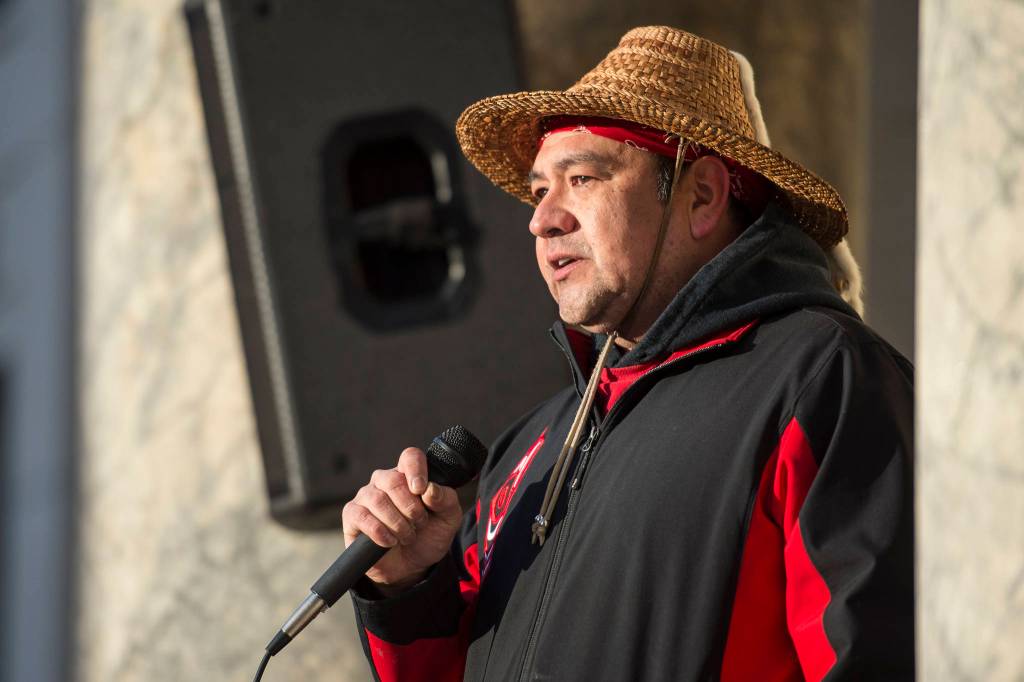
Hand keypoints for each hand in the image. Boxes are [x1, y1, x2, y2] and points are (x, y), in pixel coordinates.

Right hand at [342, 447, 462, 595]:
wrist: (411, 566)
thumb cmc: (428, 536)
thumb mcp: (448, 519)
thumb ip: (446, 500)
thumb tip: (430, 488)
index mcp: (409, 475)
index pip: (410, 457)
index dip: (416, 470)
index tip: (422, 490)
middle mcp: (384, 481)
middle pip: (393, 480)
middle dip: (411, 507)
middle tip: (419, 523)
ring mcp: (366, 497)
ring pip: (378, 500)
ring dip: (398, 523)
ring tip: (407, 536)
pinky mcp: (352, 515)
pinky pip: (363, 517)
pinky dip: (381, 533)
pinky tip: (390, 542)